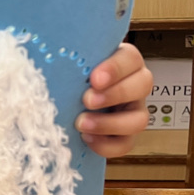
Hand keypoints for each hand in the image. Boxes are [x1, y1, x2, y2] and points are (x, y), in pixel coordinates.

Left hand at [75, 43, 152, 158]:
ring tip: (82, 123)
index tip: (94, 78)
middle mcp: (134, 84)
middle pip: (143, 85)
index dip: (116, 68)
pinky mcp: (126, 136)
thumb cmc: (68, 74)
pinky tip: (85, 138)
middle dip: (115, 94)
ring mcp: (133, 111)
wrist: (64, 103)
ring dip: (110, 124)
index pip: (131, 58)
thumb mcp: (70, 61)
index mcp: (123, 61)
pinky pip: (126, 144)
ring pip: (139, 119)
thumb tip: (50, 49)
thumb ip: (69, 55)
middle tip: (87, 100)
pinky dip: (106, 145)